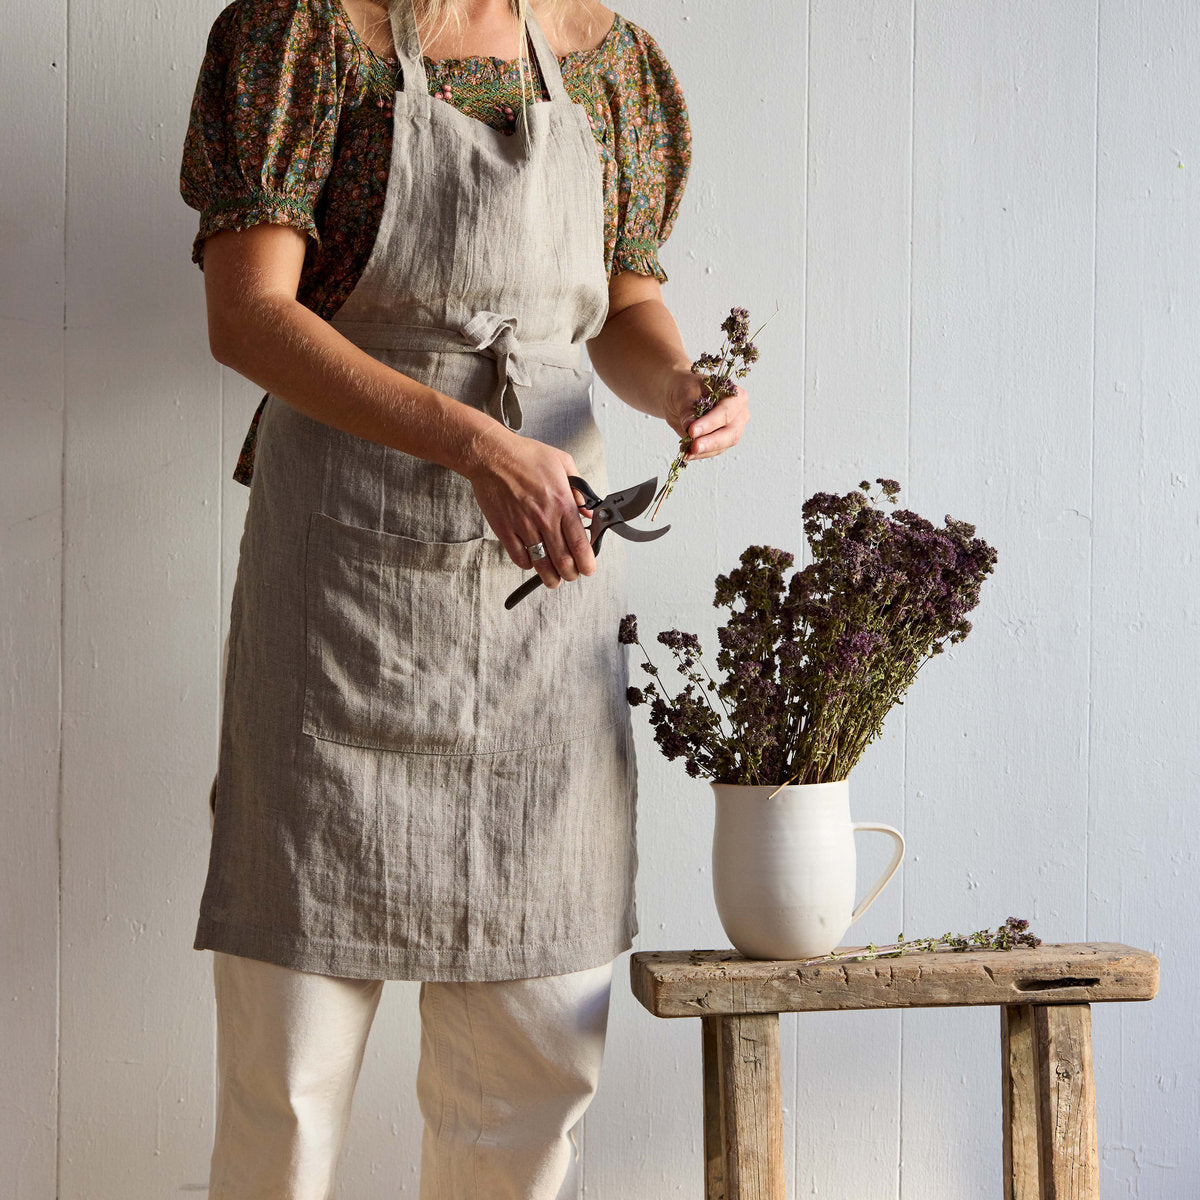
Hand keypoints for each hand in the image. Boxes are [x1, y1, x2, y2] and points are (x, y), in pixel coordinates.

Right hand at [463, 427, 596, 589]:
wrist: (492, 455)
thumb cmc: (526, 455)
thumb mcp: (563, 463)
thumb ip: (579, 489)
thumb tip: (589, 511)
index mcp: (562, 503)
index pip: (580, 543)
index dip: (587, 562)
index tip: (588, 568)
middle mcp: (544, 518)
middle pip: (563, 560)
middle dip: (570, 573)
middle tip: (572, 575)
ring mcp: (523, 526)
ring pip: (541, 563)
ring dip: (550, 577)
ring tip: (554, 580)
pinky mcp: (505, 530)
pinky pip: (519, 557)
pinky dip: (528, 564)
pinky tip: (532, 562)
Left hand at [663, 369, 750, 459]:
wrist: (680, 397)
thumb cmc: (687, 389)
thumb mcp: (685, 393)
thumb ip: (688, 410)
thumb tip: (689, 426)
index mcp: (736, 396)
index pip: (726, 412)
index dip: (710, 423)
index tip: (692, 431)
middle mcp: (739, 414)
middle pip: (730, 433)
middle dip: (711, 442)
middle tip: (693, 447)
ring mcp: (732, 429)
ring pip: (722, 445)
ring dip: (703, 451)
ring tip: (686, 452)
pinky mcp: (722, 442)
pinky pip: (713, 451)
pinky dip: (699, 454)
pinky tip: (687, 454)